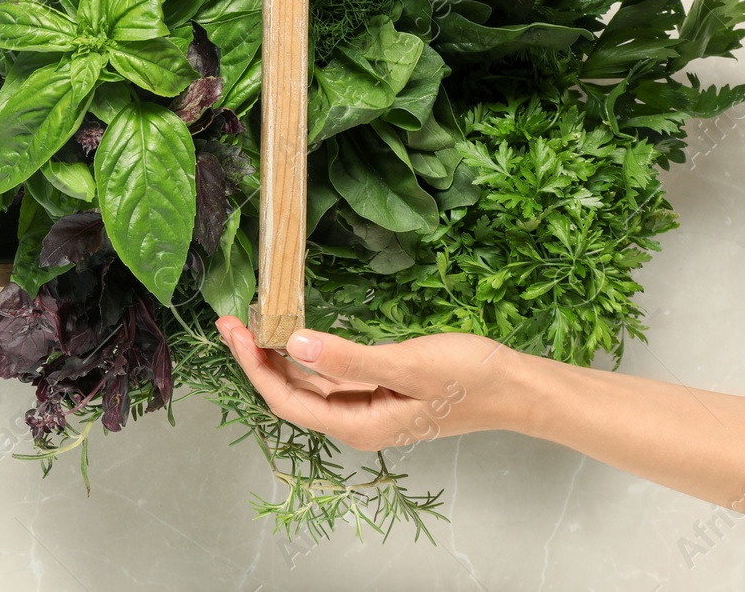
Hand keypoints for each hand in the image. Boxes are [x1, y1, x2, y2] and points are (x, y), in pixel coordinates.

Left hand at [214, 317, 521, 450]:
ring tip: (250, 320)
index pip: (285, 400)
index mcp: (357, 425)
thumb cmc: (469, 378)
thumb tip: (296, 344)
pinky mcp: (375, 390)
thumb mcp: (407, 364)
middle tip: (230, 320)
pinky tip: (292, 332)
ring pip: (305, 383)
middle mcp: (353, 421)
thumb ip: (348, 358)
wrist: (514, 387)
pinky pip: (326, 375)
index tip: (234, 333)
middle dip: (255, 358)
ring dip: (276, 354)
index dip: (254, 367)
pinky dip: (305, 353)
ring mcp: (364, 407)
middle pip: (288, 393)